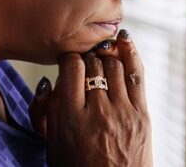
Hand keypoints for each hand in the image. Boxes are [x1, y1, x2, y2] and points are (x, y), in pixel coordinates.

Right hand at [29, 29, 152, 166]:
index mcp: (71, 118)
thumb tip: (46, 82)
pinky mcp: (142, 114)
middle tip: (85, 59)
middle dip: (87, 57)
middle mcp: (98, 112)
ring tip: (100, 55)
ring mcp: (123, 112)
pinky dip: (130, 53)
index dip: (69, 58)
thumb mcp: (51, 144)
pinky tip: (124, 40)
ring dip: (105, 55)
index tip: (68, 62)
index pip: (70, 67)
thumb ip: (43, 112)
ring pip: (113, 65)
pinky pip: (136, 74)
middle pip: (93, 64)